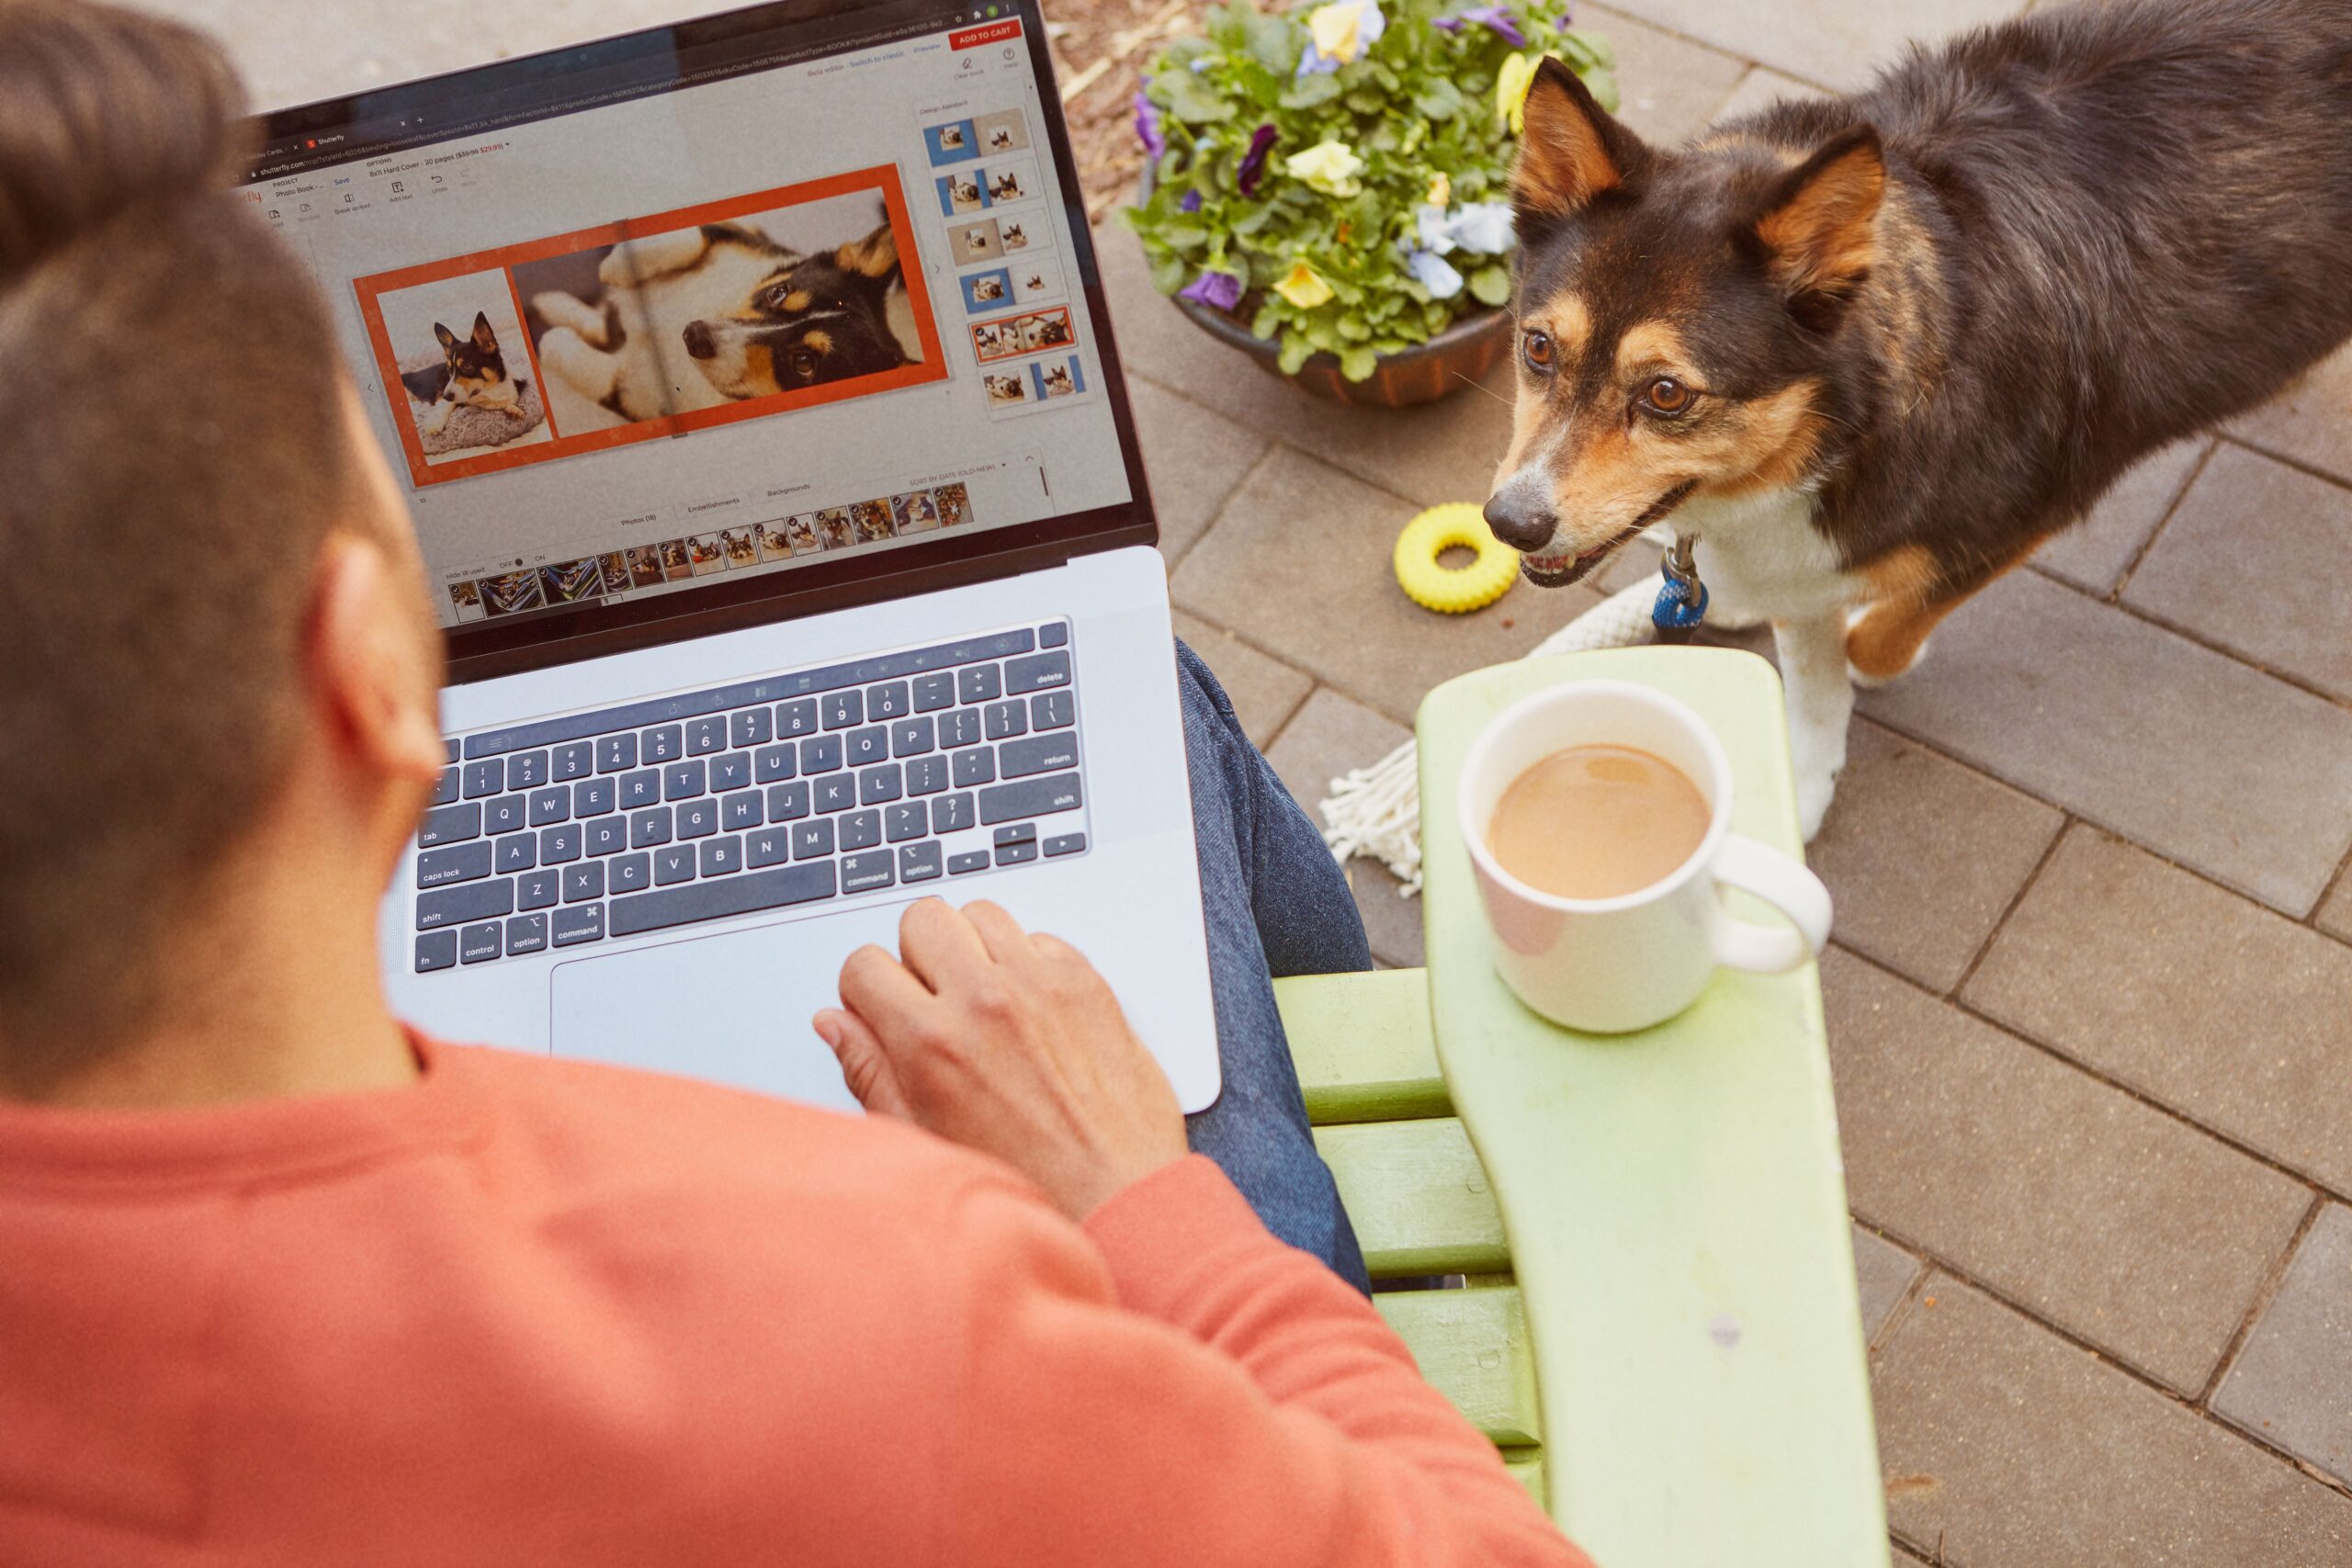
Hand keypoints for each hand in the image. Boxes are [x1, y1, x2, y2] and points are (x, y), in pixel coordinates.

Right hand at [813, 899, 1188, 1220]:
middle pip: (921, 919)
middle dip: (916, 954)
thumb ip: (870, 1069)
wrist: (1117, 1193)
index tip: (880, 1008)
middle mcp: (983, 1000)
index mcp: (930, 1042)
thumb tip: (834, 1022)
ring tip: (981, 997)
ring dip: (973, 947)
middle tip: (931, 997)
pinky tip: (1027, 1006)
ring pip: (981, 914)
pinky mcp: (1085, 981)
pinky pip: (1039, 936)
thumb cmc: (1026, 1180)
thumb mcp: (923, 1136)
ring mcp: (1039, 984)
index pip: (864, 964)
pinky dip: (1026, 961)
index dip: (865, 989)